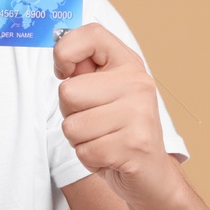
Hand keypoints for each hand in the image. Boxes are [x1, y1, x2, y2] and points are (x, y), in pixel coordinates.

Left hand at [53, 23, 181, 207]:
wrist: (152, 175)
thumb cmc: (118, 130)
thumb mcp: (104, 93)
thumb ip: (83, 71)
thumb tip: (58, 51)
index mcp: (128, 64)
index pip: (91, 35)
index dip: (65, 51)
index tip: (65, 72)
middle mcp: (138, 83)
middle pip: (68, 92)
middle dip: (70, 114)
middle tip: (94, 122)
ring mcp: (140, 114)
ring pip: (72, 126)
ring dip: (79, 140)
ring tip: (103, 139)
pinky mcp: (135, 145)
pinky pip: (84, 151)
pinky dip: (89, 159)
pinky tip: (109, 156)